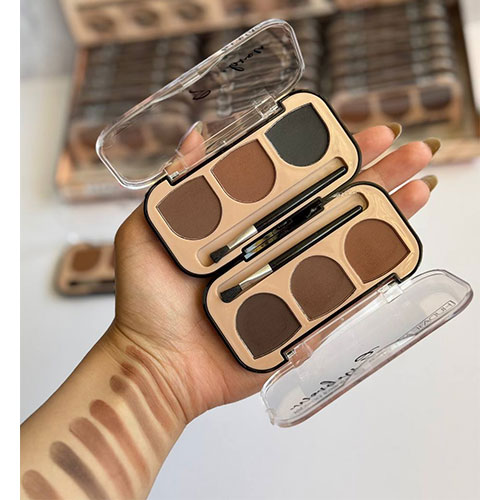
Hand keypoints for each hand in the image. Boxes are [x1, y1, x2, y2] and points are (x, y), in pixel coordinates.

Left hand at [109, 125, 438, 424]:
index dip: (329, 155)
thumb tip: (195, 136)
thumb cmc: (146, 303)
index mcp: (248, 225)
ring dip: (388, 213)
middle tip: (410, 149)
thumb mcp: (146, 233)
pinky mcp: (303, 318)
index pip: (299, 181)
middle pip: (334, 205)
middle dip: (376, 174)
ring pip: (348, 242)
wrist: (157, 366)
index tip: (358, 131)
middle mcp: (276, 248)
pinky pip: (345, 294)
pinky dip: (376, 270)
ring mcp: (293, 282)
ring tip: (422, 185)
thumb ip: (173, 187)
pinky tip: (401, 243)